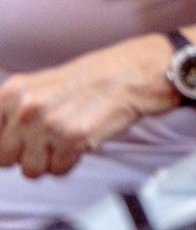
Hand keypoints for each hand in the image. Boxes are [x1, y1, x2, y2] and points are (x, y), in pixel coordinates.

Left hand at [0, 36, 172, 178]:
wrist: (137, 72)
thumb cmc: (95, 76)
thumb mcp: (42, 84)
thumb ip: (15, 109)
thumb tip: (3, 140)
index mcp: (14, 91)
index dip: (7, 141)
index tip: (21, 139)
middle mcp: (27, 107)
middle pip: (5, 158)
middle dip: (26, 153)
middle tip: (49, 137)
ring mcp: (49, 124)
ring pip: (30, 170)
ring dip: (49, 160)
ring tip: (67, 138)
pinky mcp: (73, 139)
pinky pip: (57, 170)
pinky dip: (70, 161)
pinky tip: (82, 139)